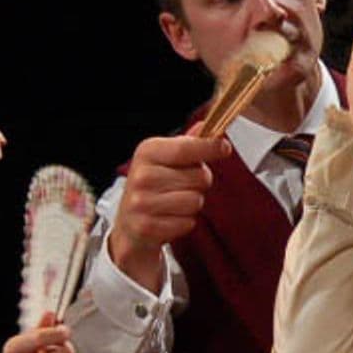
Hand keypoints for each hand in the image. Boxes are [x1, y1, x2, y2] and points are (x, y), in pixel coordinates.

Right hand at [107, 132, 229, 291]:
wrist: (128, 224)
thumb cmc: (152, 187)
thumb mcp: (164, 160)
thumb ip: (187, 144)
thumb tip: (206, 125)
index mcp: (147, 152)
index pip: (186, 148)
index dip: (210, 147)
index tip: (225, 147)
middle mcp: (142, 175)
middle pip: (200, 176)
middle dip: (199, 183)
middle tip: (182, 186)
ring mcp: (142, 202)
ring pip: (196, 201)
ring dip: (192, 205)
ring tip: (174, 203)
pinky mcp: (147, 227)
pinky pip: (187, 223)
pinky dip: (184, 223)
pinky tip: (168, 218)